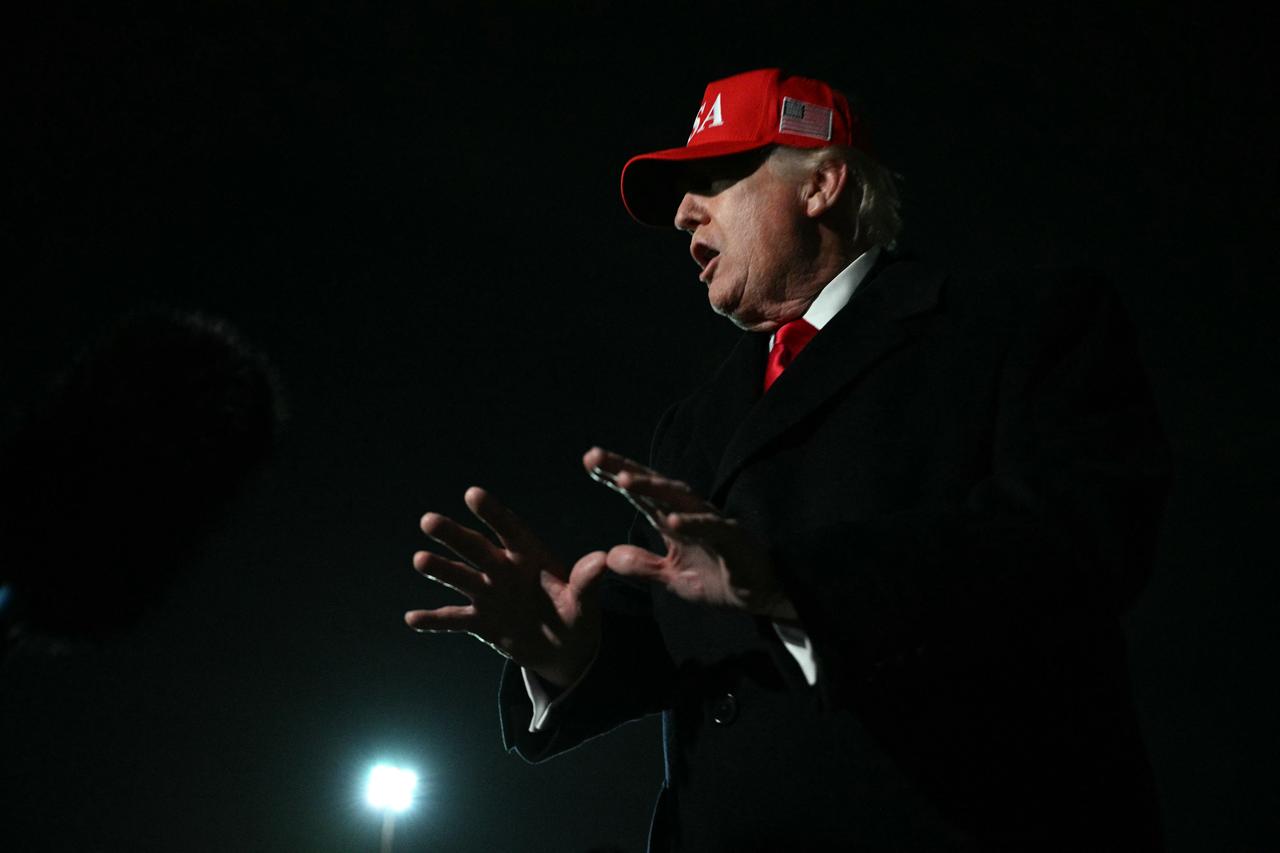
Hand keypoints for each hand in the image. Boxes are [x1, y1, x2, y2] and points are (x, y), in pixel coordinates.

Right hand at [405, 486, 605, 687]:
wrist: (565, 648)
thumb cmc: (576, 614)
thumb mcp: (585, 602)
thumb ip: (587, 582)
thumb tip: (601, 560)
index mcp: (530, 556)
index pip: (509, 530)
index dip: (493, 514)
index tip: (472, 494)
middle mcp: (504, 570)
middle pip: (476, 549)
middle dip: (453, 536)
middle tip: (428, 521)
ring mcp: (489, 595)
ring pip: (460, 579)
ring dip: (440, 570)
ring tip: (419, 559)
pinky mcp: (481, 622)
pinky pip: (454, 619)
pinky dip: (434, 620)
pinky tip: (411, 618)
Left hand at [583, 447, 796, 620]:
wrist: (762, 595)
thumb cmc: (719, 578)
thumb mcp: (672, 577)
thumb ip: (643, 565)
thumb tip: (609, 555)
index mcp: (674, 519)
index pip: (640, 494)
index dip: (614, 477)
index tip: (588, 462)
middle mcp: (690, 513)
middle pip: (653, 486)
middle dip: (624, 470)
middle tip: (593, 455)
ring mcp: (712, 523)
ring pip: (678, 499)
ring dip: (651, 488)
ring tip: (623, 479)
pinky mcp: (733, 538)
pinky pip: (711, 529)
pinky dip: (692, 524)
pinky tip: (671, 521)